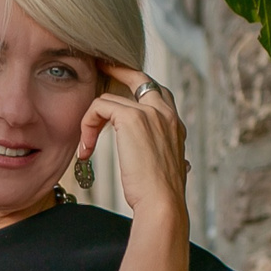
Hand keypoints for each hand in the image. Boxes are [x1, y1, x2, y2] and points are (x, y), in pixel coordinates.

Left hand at [77, 64, 187, 220]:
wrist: (162, 204)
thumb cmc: (161, 196)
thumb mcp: (171, 171)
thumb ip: (171, 158)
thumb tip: (185, 165)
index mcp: (175, 125)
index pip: (157, 92)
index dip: (135, 85)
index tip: (116, 83)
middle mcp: (166, 113)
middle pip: (140, 76)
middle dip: (117, 70)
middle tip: (98, 66)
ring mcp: (151, 113)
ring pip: (110, 98)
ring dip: (91, 121)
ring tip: (86, 145)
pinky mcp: (132, 118)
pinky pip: (99, 107)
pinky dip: (87, 125)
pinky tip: (86, 150)